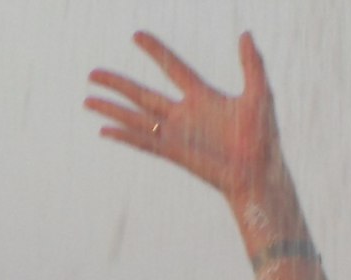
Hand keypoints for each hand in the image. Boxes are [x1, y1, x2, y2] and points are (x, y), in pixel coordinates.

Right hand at [85, 31, 279, 206]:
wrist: (261, 175)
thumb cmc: (264, 140)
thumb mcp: (260, 95)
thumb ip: (252, 64)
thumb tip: (246, 33)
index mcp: (203, 98)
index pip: (174, 68)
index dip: (156, 51)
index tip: (136, 35)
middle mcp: (185, 115)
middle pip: (143, 94)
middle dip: (117, 83)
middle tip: (92, 73)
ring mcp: (178, 135)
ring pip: (137, 117)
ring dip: (111, 109)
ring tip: (87, 100)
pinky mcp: (175, 152)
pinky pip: (144, 142)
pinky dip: (124, 135)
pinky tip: (104, 130)